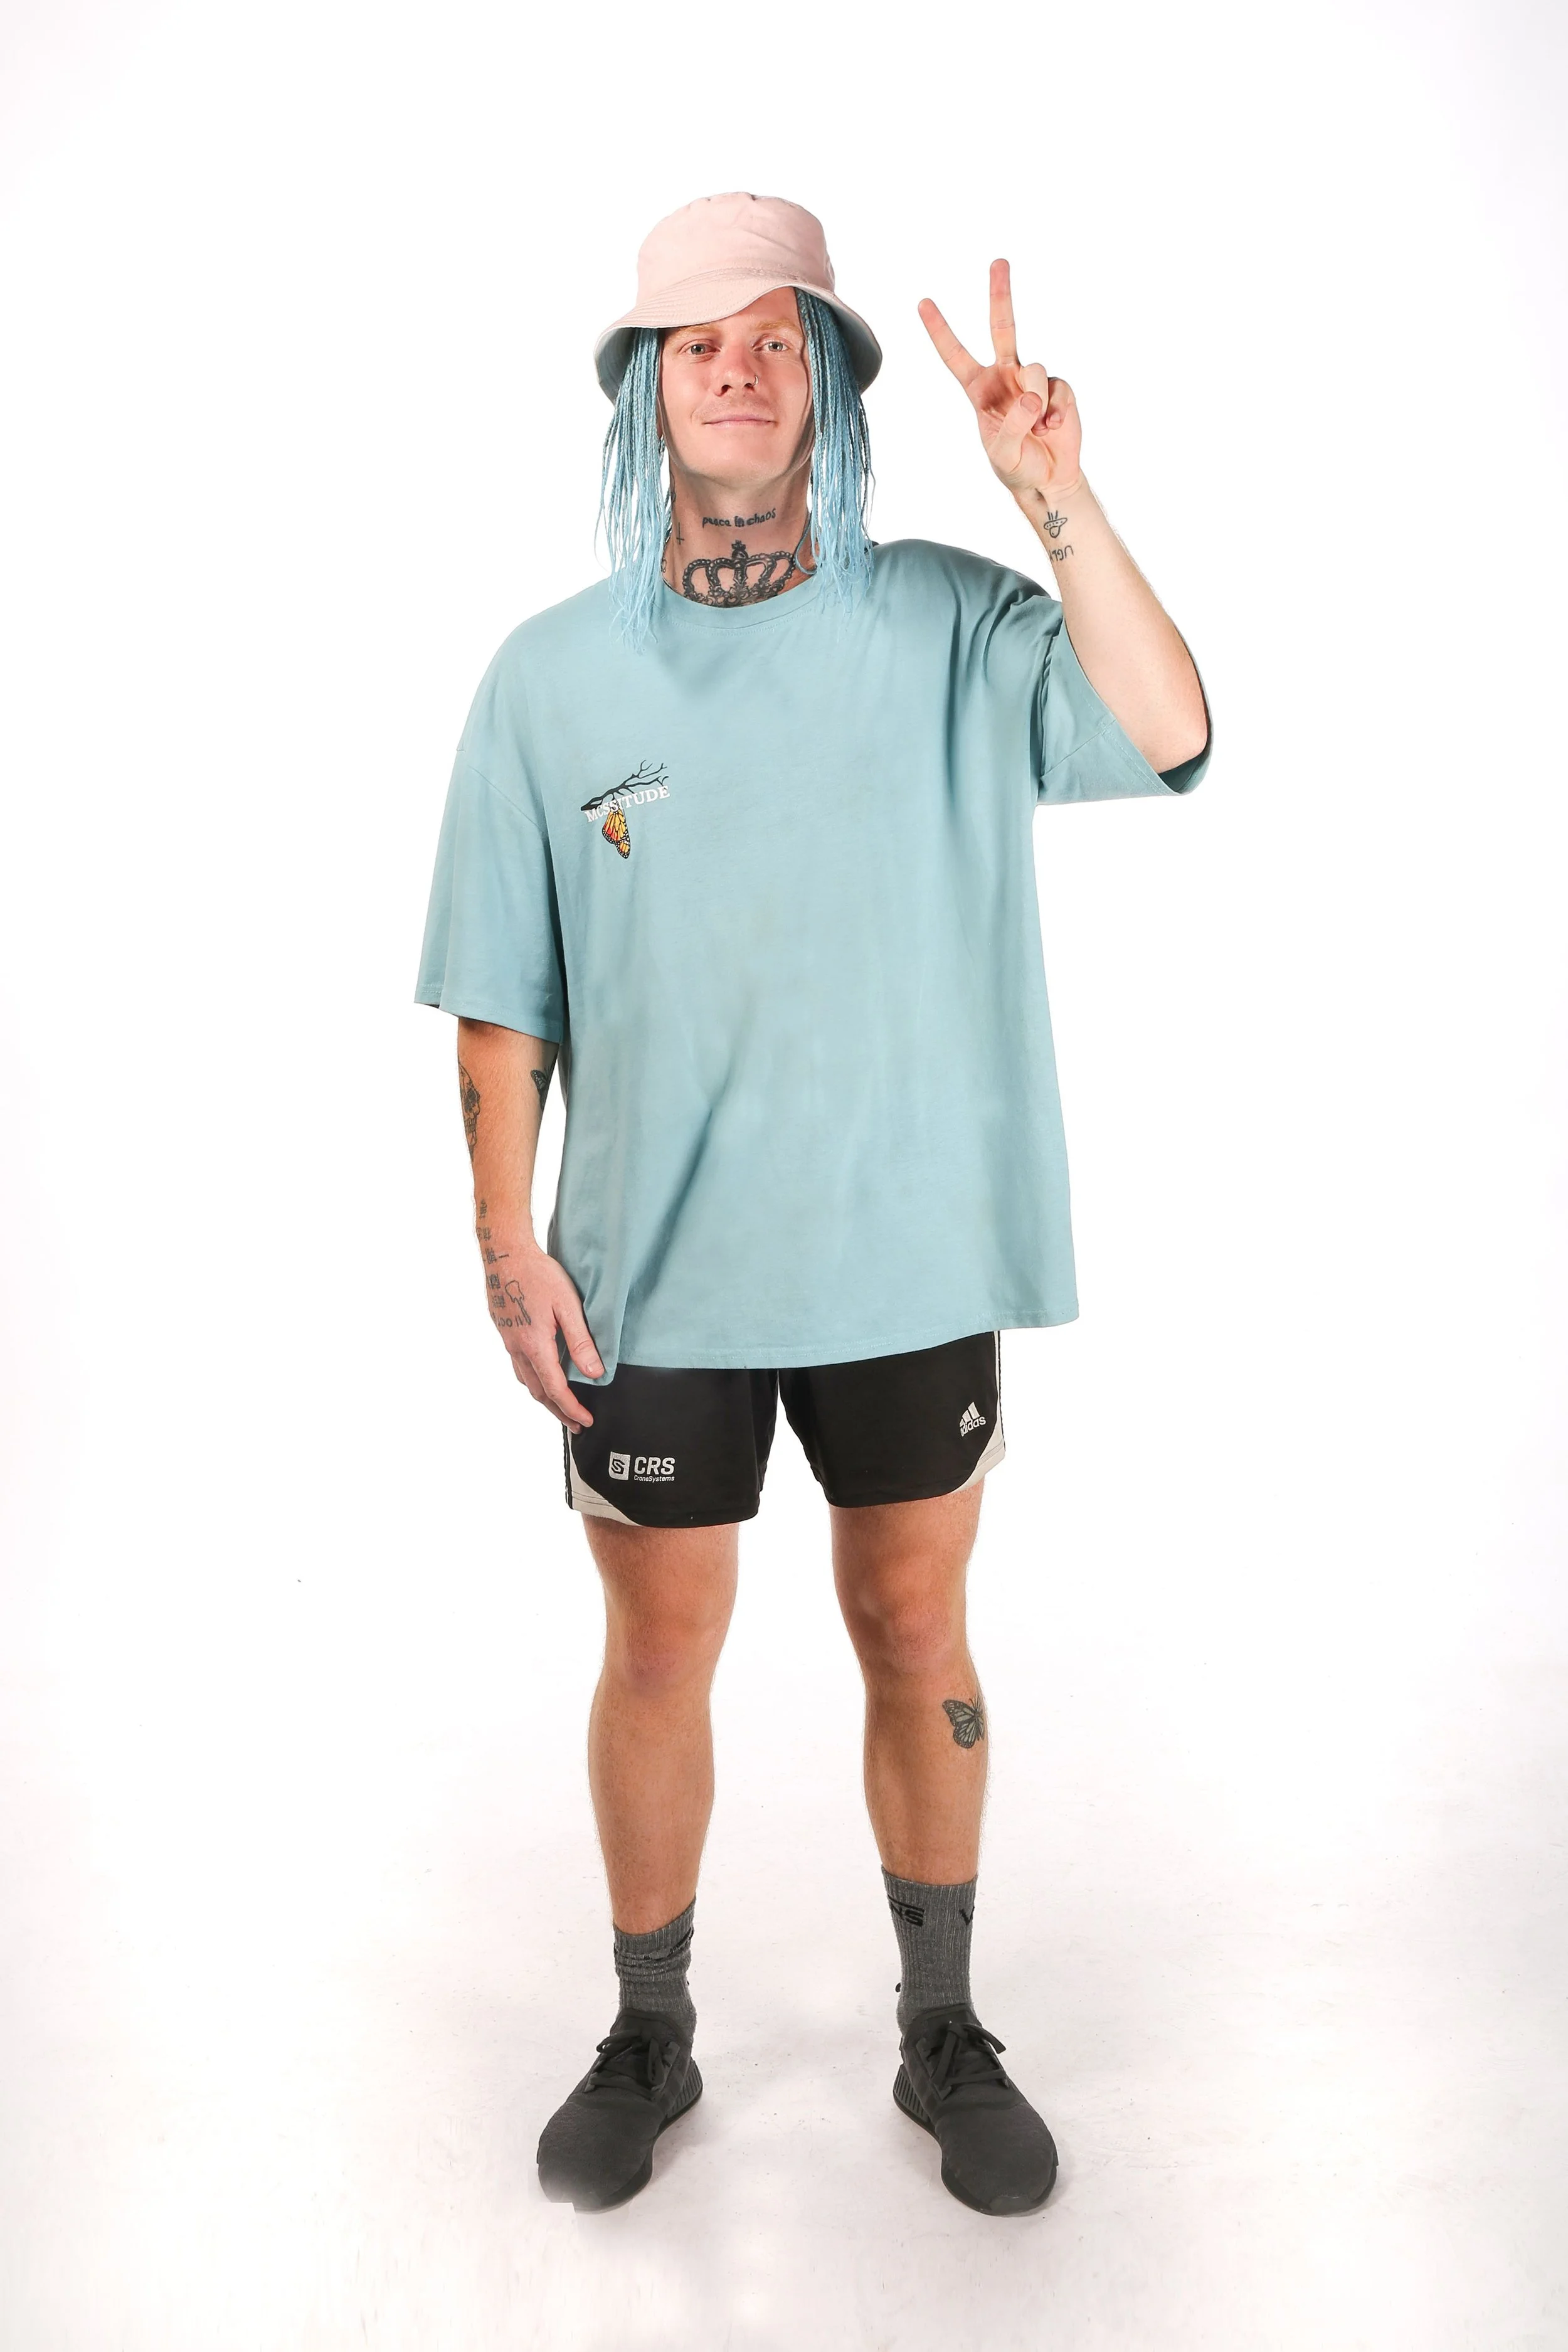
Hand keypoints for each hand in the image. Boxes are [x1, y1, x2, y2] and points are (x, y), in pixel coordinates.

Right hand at [481, 1232, 602, 1427]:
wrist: (504, 1253)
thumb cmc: (538, 1274)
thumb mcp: (568, 1305)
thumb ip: (581, 1341)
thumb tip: (594, 1373)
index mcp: (535, 1345)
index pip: (556, 1389)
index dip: (572, 1408)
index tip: (586, 1421)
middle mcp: (518, 1349)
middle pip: (538, 1392)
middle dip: (558, 1411)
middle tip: (575, 1424)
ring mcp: (509, 1341)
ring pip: (526, 1381)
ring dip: (544, 1398)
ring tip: (560, 1406)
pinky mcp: (505, 1332)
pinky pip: (519, 1367)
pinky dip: (533, 1380)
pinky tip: (542, 1375)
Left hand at [919, 259, 1082, 501]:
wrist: (1050, 480)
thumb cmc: (1017, 467)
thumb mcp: (1003, 454)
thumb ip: (1012, 426)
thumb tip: (1032, 395)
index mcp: (979, 389)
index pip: (955, 355)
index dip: (940, 330)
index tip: (922, 302)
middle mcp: (1005, 376)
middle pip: (1002, 327)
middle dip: (1000, 294)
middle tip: (998, 261)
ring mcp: (1033, 380)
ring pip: (1035, 368)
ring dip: (1036, 401)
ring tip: (1037, 429)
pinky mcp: (1059, 388)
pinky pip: (1058, 389)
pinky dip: (1055, 412)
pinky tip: (1052, 428)